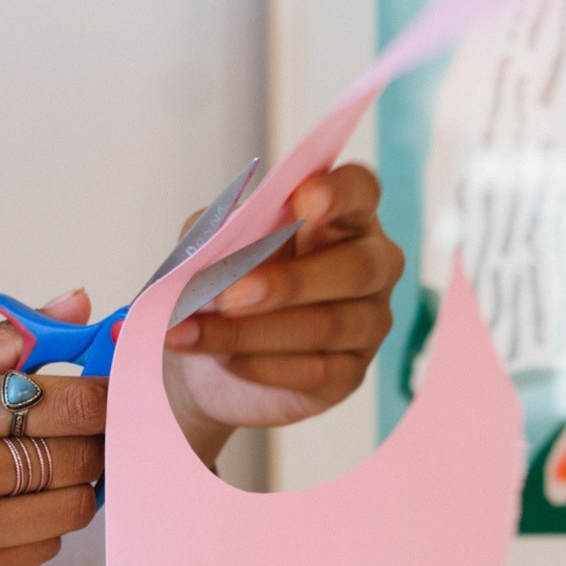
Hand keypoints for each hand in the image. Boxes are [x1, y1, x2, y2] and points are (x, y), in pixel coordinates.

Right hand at [0, 293, 104, 565]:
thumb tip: (75, 305)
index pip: (65, 400)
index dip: (101, 394)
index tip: (104, 392)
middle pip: (77, 456)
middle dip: (93, 439)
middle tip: (80, 430)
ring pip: (69, 509)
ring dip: (72, 486)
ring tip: (42, 469)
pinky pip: (37, 552)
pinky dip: (36, 527)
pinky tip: (3, 509)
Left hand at [163, 164, 402, 459]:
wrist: (207, 358)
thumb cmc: (224, 280)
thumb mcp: (212, 244)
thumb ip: (220, 232)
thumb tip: (221, 246)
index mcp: (342, 216)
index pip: (360, 191)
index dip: (338, 193)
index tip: (303, 198)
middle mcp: (372, 265)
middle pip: (357, 267)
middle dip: (290, 282)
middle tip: (229, 296)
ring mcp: (368, 322)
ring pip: (327, 325)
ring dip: (252, 331)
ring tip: (193, 331)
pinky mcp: (350, 374)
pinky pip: (315, 371)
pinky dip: (262, 365)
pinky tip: (224, 359)